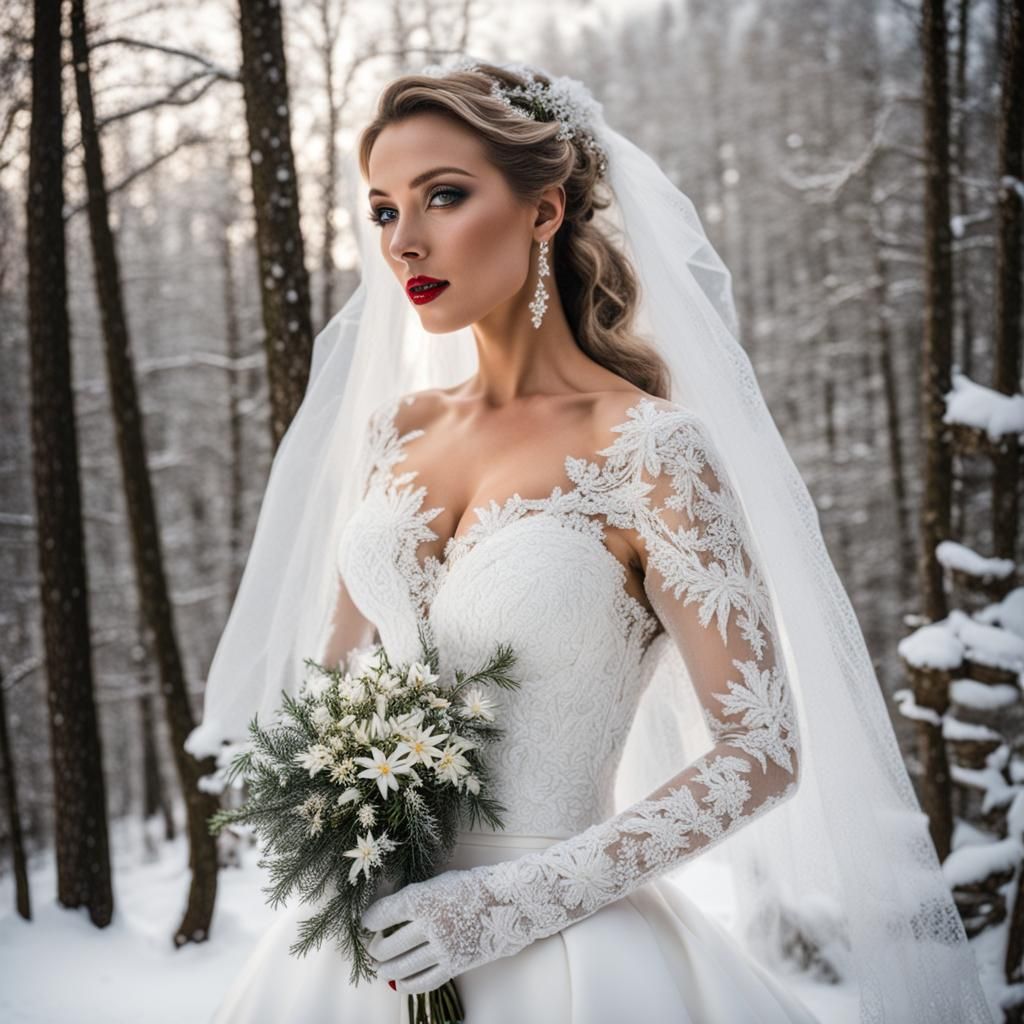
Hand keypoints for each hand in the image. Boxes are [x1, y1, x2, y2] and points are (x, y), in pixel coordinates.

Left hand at [361, 870, 464, 994]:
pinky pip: (425, 981)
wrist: (506, 902)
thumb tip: (389, 914)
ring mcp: (442, 948)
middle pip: (389, 945)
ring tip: (382, 968)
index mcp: (422, 900)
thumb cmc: (470, 887)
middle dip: (376, 948)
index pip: (382, 914)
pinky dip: (409, 985)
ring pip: (403, 967)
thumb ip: (414, 898)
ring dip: (387, 970)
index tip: (366, 923)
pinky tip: (401, 984)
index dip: (369, 920)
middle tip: (374, 947)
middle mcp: (429, 925)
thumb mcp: (438, 883)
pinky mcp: (454, 965)